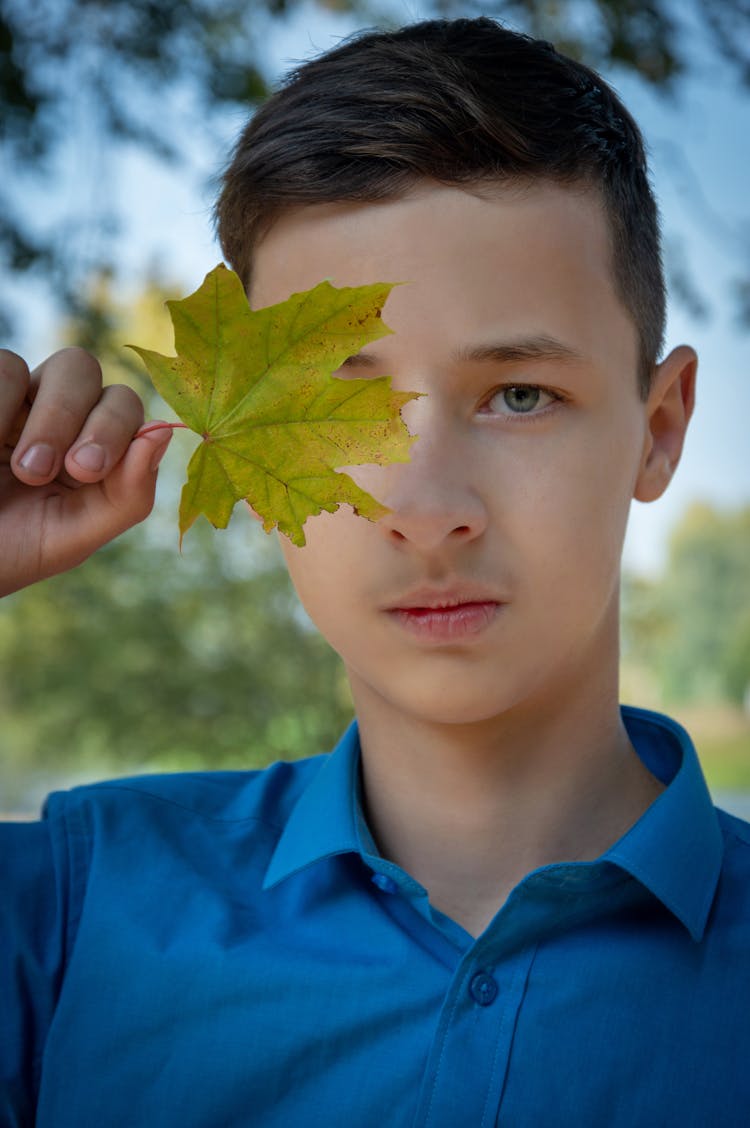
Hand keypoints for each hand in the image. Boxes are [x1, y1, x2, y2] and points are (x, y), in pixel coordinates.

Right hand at [0, 347, 172, 596]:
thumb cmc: (15, 551)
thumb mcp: (76, 535)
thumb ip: (129, 495)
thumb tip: (165, 432)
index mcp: (93, 446)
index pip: (125, 407)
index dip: (117, 429)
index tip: (87, 471)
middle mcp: (62, 414)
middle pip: (98, 376)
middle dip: (87, 423)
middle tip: (59, 470)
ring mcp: (24, 398)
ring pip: (68, 365)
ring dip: (52, 420)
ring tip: (25, 470)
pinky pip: (9, 366)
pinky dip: (3, 407)